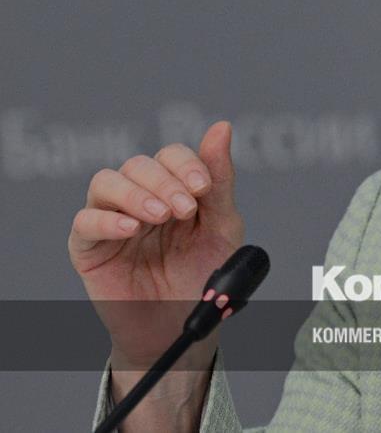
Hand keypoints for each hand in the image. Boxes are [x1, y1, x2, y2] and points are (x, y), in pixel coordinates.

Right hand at [68, 121, 244, 370]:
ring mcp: (112, 219)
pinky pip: (84, 220)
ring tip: (159, 217)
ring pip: (107, 182)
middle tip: (185, 210)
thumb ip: (219, 181)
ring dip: (136, 194)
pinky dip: (106, 218)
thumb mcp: (222, 228)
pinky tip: (130, 229)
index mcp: (174, 189)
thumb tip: (221, 128)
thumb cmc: (201, 276)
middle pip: (140, 164)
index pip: (171, 155)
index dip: (186, 164)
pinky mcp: (88, 247)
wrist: (181, 327)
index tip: (202, 189)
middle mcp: (141, 198)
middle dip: (166, 182)